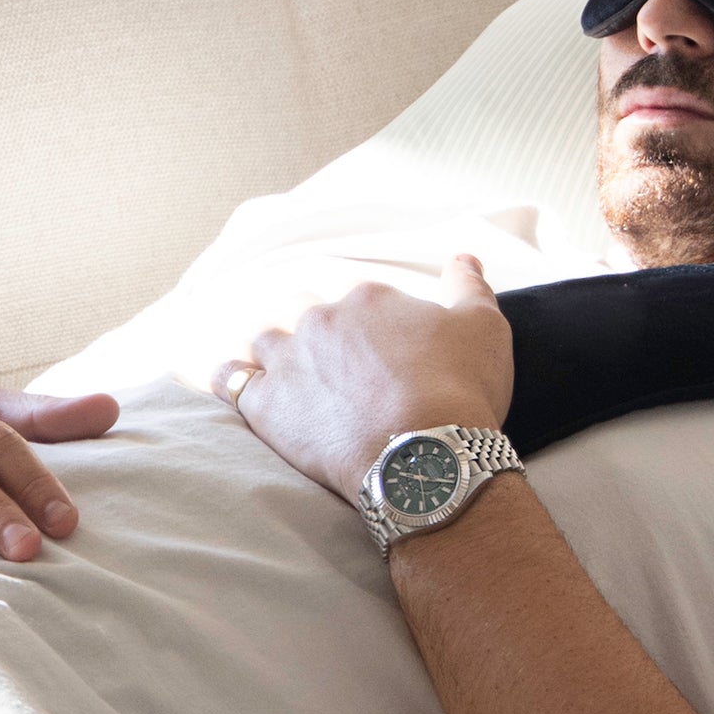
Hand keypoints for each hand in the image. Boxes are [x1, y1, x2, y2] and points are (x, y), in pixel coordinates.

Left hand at [237, 255, 513, 504]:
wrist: (427, 456)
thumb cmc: (461, 389)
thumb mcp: (483, 327)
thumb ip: (469, 284)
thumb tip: (464, 257)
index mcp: (369, 297)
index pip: (359, 300)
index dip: (372, 327)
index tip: (385, 355)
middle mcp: (322, 318)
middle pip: (308, 314)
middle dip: (320, 337)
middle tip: (341, 372)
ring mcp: (289, 360)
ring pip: (265, 340)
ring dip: (274, 353)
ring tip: (290, 377)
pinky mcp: (266, 404)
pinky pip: (230, 380)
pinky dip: (231, 379)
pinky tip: (237, 385)